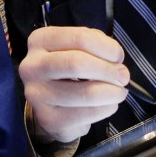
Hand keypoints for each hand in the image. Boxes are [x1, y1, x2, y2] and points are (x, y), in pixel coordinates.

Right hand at [19, 26, 129, 143]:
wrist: (51, 106)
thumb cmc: (67, 71)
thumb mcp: (76, 49)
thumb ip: (94, 46)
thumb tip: (115, 62)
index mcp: (40, 40)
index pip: (79, 37)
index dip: (107, 47)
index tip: (118, 57)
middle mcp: (32, 66)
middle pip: (77, 63)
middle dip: (109, 70)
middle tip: (123, 76)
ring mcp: (37, 94)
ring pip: (86, 92)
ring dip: (112, 92)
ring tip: (118, 92)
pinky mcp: (49, 119)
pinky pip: (88, 113)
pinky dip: (106, 109)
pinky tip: (106, 105)